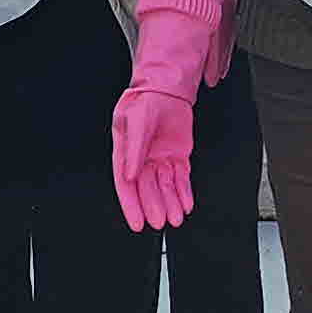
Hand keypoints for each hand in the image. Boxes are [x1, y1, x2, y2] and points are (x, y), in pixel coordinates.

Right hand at [113, 85, 196, 230]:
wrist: (167, 89)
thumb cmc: (144, 102)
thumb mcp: (135, 121)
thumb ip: (134, 149)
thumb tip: (130, 174)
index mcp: (125, 155)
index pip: (126, 186)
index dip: (131, 205)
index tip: (137, 222)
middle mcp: (143, 161)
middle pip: (148, 189)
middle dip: (154, 207)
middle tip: (159, 222)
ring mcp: (161, 160)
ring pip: (166, 187)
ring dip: (170, 203)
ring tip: (175, 218)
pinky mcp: (179, 158)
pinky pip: (182, 179)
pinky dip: (184, 192)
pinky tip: (186, 204)